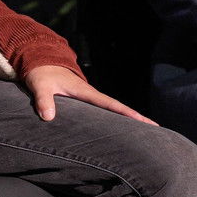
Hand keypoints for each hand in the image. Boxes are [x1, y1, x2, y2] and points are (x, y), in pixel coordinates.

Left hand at [23, 65, 155, 124]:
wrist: (40, 61)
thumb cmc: (41, 74)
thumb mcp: (39, 85)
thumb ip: (43, 100)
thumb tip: (48, 118)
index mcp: (85, 91)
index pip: (111, 104)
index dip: (127, 114)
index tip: (145, 123)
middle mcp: (91, 95)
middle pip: (118, 109)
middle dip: (136, 119)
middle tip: (157, 131)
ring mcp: (88, 98)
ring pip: (112, 111)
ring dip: (127, 120)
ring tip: (146, 135)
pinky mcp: (83, 102)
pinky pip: (102, 112)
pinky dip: (113, 119)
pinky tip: (119, 131)